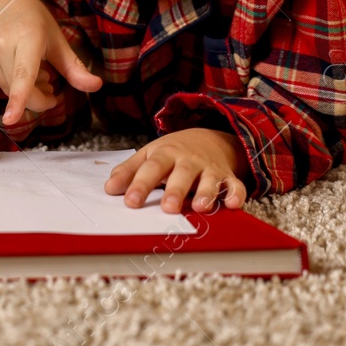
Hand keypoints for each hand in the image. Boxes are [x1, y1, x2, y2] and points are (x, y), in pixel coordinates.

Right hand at [0, 0, 102, 125]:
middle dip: (39, 98)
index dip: (19, 98)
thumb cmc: (33, 19)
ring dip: (26, 93)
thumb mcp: (57, 39)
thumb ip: (74, 67)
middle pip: (19, 90)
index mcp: (27, 37)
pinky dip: (12, 86)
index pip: (23, 73)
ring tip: (40, 77)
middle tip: (52, 90)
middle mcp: (2, 46)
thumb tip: (97, 87)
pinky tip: (21, 72)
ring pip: (8, 90)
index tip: (10, 120)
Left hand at [104, 129, 249, 213]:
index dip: (141, 185)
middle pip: (182, 174)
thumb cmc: (173, 153)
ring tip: (200, 207)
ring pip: (210, 180)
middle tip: (168, 208)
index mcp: (166, 153)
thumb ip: (130, 171)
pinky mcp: (228, 176)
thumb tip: (109, 188)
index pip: (152, 168)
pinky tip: (233, 205)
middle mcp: (189, 160)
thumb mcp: (150, 155)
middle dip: (176, 190)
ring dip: (206, 193)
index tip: (130, 201)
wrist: (210, 138)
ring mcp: (210, 168)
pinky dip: (236, 194)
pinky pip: (235, 185)